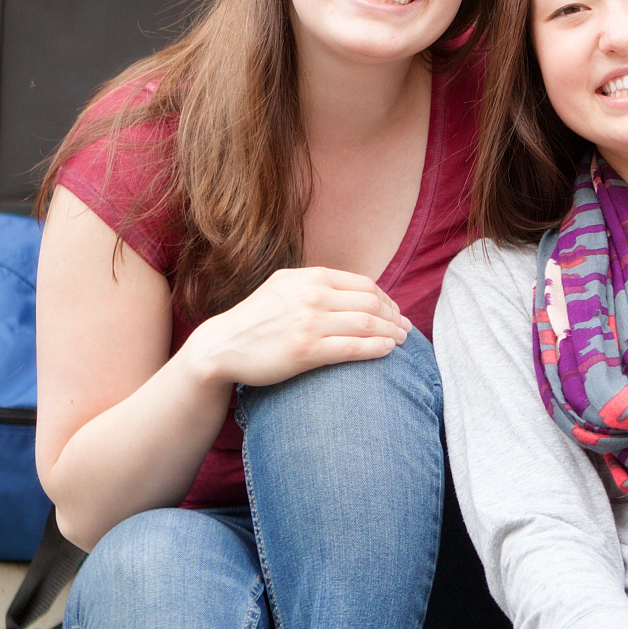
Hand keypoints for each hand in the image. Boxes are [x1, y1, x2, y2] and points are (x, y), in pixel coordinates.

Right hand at [184, 267, 408, 388]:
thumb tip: (357, 291)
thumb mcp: (286, 288)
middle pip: (371, 303)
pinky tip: (387, 351)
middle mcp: (312, 295)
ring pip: (367, 324)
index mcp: (310, 277)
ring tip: (401, 341)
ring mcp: (309, 322)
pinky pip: (353, 347)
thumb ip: (317, 285)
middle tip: (405, 330)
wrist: (221, 346)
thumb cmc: (257, 320)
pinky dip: (377, 348)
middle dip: (394, 317)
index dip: (387, 300)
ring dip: (391, 333)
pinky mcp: (306, 350)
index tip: (396, 313)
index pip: (364, 285)